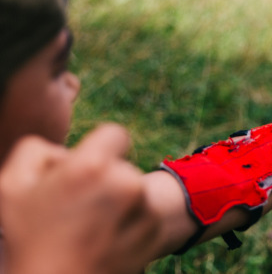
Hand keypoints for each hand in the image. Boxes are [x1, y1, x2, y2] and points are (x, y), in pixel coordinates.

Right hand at [0, 124, 159, 273]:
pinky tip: (104, 239)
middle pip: (122, 166)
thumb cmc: (30, 238)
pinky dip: (130, 223)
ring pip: (134, 190)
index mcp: (93, 167)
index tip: (89, 167)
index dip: (100, 148)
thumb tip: (66, 152)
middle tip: (77, 206)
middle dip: (105, 179)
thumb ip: (36, 150)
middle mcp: (127, 184)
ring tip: (89, 226)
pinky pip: (144, 215)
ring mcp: (145, 210)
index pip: (115, 134)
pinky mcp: (154, 232)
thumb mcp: (12, 186)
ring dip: (118, 201)